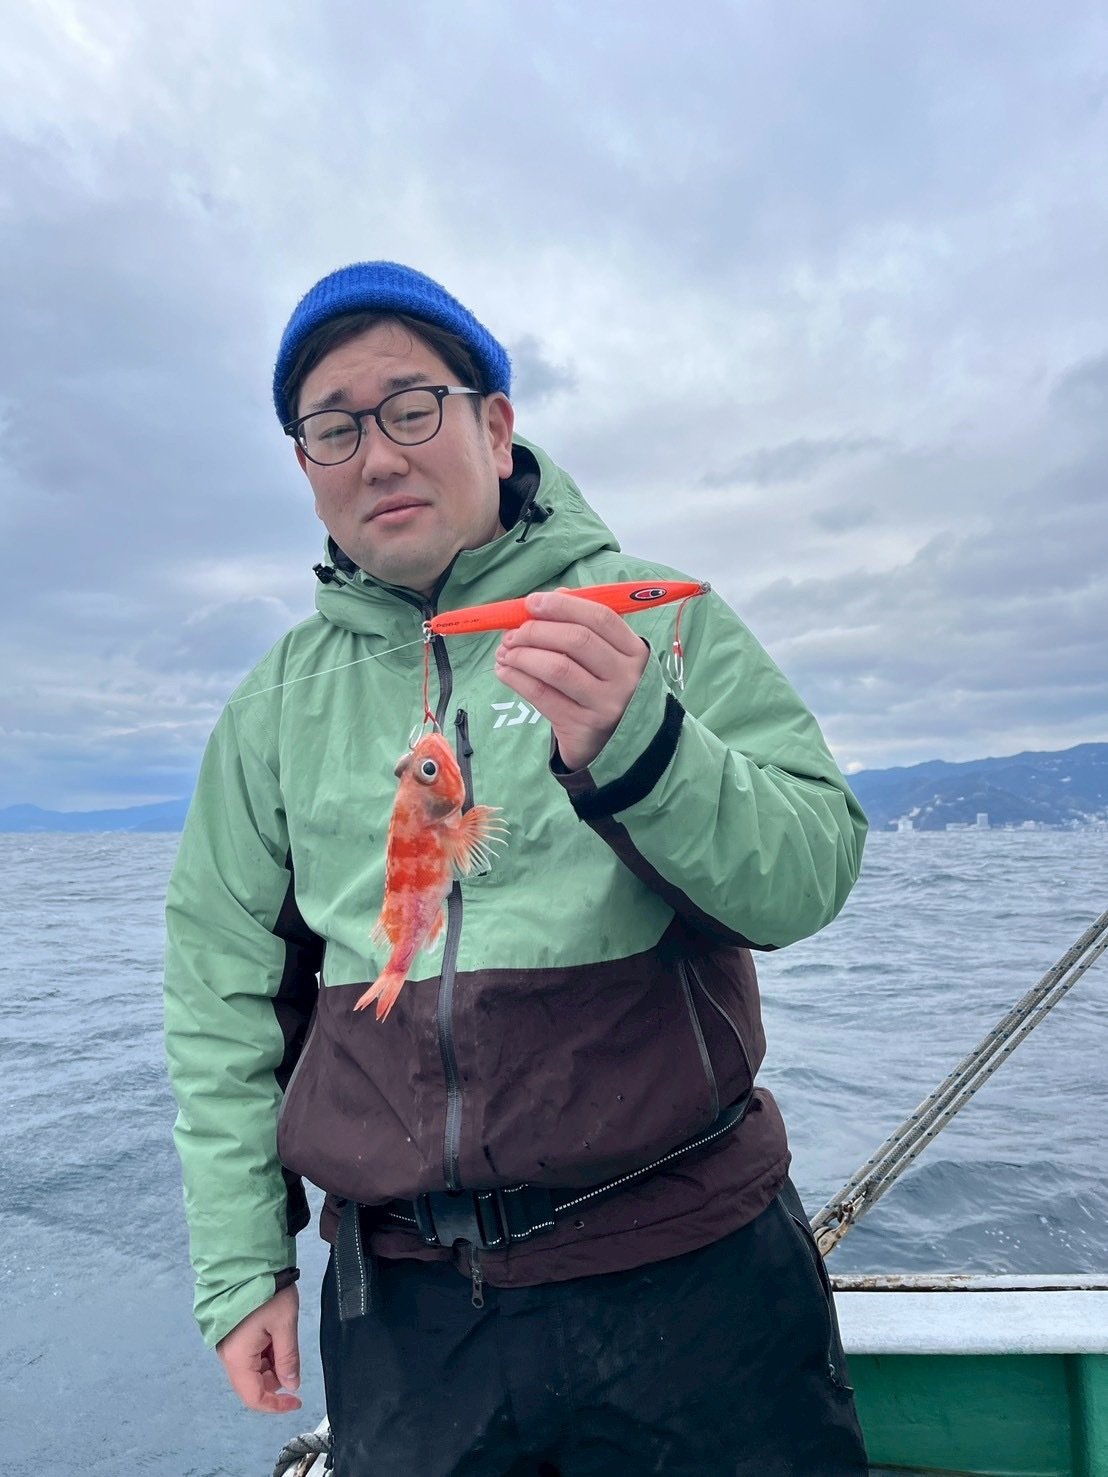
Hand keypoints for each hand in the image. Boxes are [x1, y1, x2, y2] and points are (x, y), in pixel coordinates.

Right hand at [216, 1284, 301, 1413]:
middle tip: (293, 1359)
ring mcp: (228, 1345)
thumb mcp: (285, 1324)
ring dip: (271, 1364)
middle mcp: (228, 1355)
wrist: (246, 1261)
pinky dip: (265, 1353)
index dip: (276, 1405)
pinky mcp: (232, 1334)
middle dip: (275, 1380)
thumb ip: (288, 1358)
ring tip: (285, 1339)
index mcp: (238, 1357)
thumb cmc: (267, 1292)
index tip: (297, 1401)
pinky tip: (276, 1336)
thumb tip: (291, 1385)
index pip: (254, 1397)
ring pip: (251, 1369)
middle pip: (252, 1384)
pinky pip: (249, 1355)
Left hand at [494, 590, 648, 769]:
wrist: (615, 744)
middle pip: (577, 640)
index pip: (600, 618)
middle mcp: (626, 677)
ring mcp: (605, 704)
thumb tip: (550, 597)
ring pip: (557, 668)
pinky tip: (504, 671)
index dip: (563, 606)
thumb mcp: (608, 658)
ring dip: (523, 654)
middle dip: (537, 630)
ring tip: (505, 652)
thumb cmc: (604, 688)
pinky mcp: (582, 727)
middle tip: (513, 633)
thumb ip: (584, 625)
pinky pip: (542, 696)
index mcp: (635, 651)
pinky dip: (517, 679)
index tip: (532, 602)